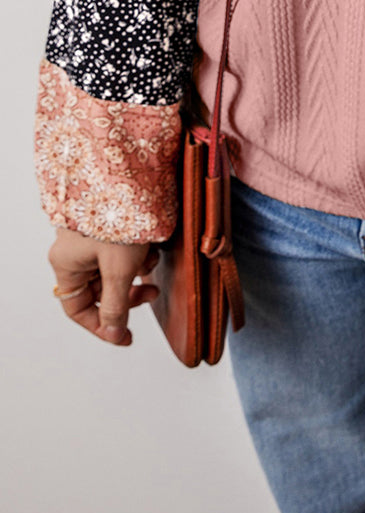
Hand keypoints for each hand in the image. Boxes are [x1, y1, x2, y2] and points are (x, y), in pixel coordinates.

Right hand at [48, 227, 160, 345]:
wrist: (126, 175)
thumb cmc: (116, 218)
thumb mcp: (119, 268)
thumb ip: (116, 304)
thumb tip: (114, 333)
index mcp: (67, 264)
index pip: (78, 309)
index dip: (102, 326)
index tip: (126, 337)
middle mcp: (75, 253)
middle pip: (99, 290)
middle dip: (127, 294)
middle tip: (150, 294)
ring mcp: (91, 240)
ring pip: (114, 271)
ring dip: (135, 271)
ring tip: (150, 260)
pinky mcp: (109, 229)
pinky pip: (122, 252)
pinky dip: (138, 254)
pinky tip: (150, 247)